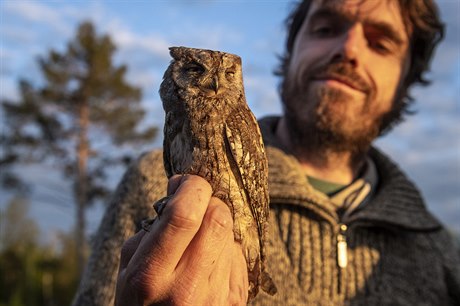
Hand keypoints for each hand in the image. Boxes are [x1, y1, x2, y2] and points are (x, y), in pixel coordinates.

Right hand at [115, 175, 248, 305]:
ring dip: (217, 225)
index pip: (185, 215)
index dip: (191, 187)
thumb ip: (150, 231)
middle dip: (209, 201)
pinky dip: (227, 247)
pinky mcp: (237, 300)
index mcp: (150, 276)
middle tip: (196, 204)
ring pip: (232, 234)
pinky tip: (211, 259)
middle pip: (218, 219)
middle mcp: (187, 288)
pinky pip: (240, 255)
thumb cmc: (139, 304)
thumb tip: (178, 193)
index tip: (185, 183)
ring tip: (199, 239)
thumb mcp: (127, 270)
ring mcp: (217, 297)